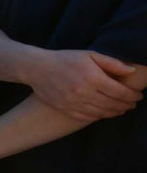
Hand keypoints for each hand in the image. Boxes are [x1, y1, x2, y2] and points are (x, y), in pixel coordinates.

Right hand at [26, 49, 140, 120]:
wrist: (37, 68)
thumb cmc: (65, 59)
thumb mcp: (90, 55)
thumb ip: (112, 63)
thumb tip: (132, 71)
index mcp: (92, 78)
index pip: (119, 92)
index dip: (132, 96)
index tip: (138, 96)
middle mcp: (83, 92)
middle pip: (112, 104)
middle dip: (126, 105)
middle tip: (132, 104)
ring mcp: (73, 103)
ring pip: (100, 113)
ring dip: (114, 113)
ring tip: (121, 110)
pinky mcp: (64, 109)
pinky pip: (86, 117)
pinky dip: (98, 117)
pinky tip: (104, 113)